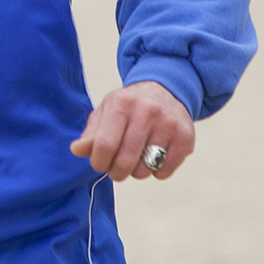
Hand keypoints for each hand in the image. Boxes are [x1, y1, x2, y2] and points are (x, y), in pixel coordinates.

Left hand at [70, 80, 193, 180]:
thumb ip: (91, 133)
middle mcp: (147, 111)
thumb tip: (77, 151)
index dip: (98, 162)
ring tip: (134, 161)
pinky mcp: (186, 136)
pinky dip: (156, 172)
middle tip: (115, 171)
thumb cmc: (128, 106)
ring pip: (146, 167)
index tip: (99, 165)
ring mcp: (169, 123)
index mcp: (121, 104)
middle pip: (125, 159)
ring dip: (136, 172)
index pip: (105, 144)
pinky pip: (166, 169)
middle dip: (116, 172)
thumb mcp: (105, 112)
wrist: (164, 90)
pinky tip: (152, 161)